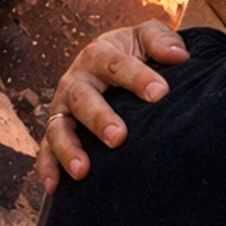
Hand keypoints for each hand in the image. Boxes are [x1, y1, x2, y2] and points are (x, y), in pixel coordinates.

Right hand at [37, 21, 189, 191]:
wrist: (110, 63)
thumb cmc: (133, 52)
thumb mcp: (145, 37)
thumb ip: (160, 39)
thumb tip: (178, 56)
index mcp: (99, 55)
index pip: (116, 64)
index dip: (137, 77)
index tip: (160, 93)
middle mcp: (76, 80)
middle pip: (82, 97)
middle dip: (98, 118)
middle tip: (118, 137)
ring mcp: (63, 107)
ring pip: (59, 126)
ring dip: (69, 148)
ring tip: (82, 170)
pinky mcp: (56, 130)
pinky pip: (46, 149)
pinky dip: (47, 167)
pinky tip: (54, 187)